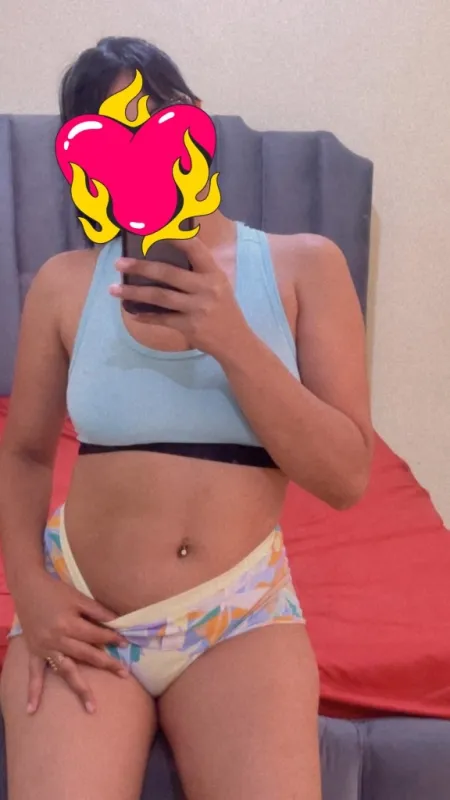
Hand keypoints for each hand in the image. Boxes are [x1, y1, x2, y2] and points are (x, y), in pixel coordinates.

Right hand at [15, 570, 127, 713]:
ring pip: (66, 671)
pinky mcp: (34, 652)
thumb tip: (118, 623)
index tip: (126, 644)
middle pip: (87, 655)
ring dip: (80, 688)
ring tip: (92, 707)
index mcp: (69, 624)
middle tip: (124, 675)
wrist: (28, 588)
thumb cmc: (56, 591)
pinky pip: (34, 674)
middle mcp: (58, 639)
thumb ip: (98, 611)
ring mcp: (45, 649)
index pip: (96, 636)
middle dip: (107, 664)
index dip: (112, 639)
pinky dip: (33, 691)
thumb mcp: (79, 597)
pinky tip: (32, 709)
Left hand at [111, 236, 252, 358]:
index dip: (174, 238)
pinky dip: (145, 316)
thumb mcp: (218, 287)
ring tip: (114, 289)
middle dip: (141, 267)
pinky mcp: (190, 327)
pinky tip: (132, 312)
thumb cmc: (224, 310)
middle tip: (119, 263)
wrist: (235, 341)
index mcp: (214, 274)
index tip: (153, 230)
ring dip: (134, 292)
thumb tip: (164, 262)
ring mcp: (198, 308)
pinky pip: (162, 319)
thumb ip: (198, 274)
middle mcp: (206, 288)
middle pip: (168, 273)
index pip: (194, 249)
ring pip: (160, 297)